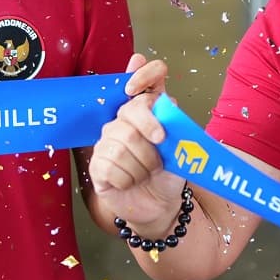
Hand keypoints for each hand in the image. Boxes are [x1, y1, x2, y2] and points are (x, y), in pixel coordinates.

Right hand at [88, 54, 185, 236]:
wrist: (160, 205)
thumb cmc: (170, 173)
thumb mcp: (182, 149)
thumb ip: (175, 125)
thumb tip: (169, 102)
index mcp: (148, 110)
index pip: (145, 75)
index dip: (143, 74)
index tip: (136, 88)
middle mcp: (125, 120)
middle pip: (130, 110)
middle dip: (150, 128)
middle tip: (161, 144)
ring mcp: (107, 140)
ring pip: (122, 141)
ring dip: (143, 163)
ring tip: (147, 171)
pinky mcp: (97, 163)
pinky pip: (110, 164)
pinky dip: (128, 178)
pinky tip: (131, 181)